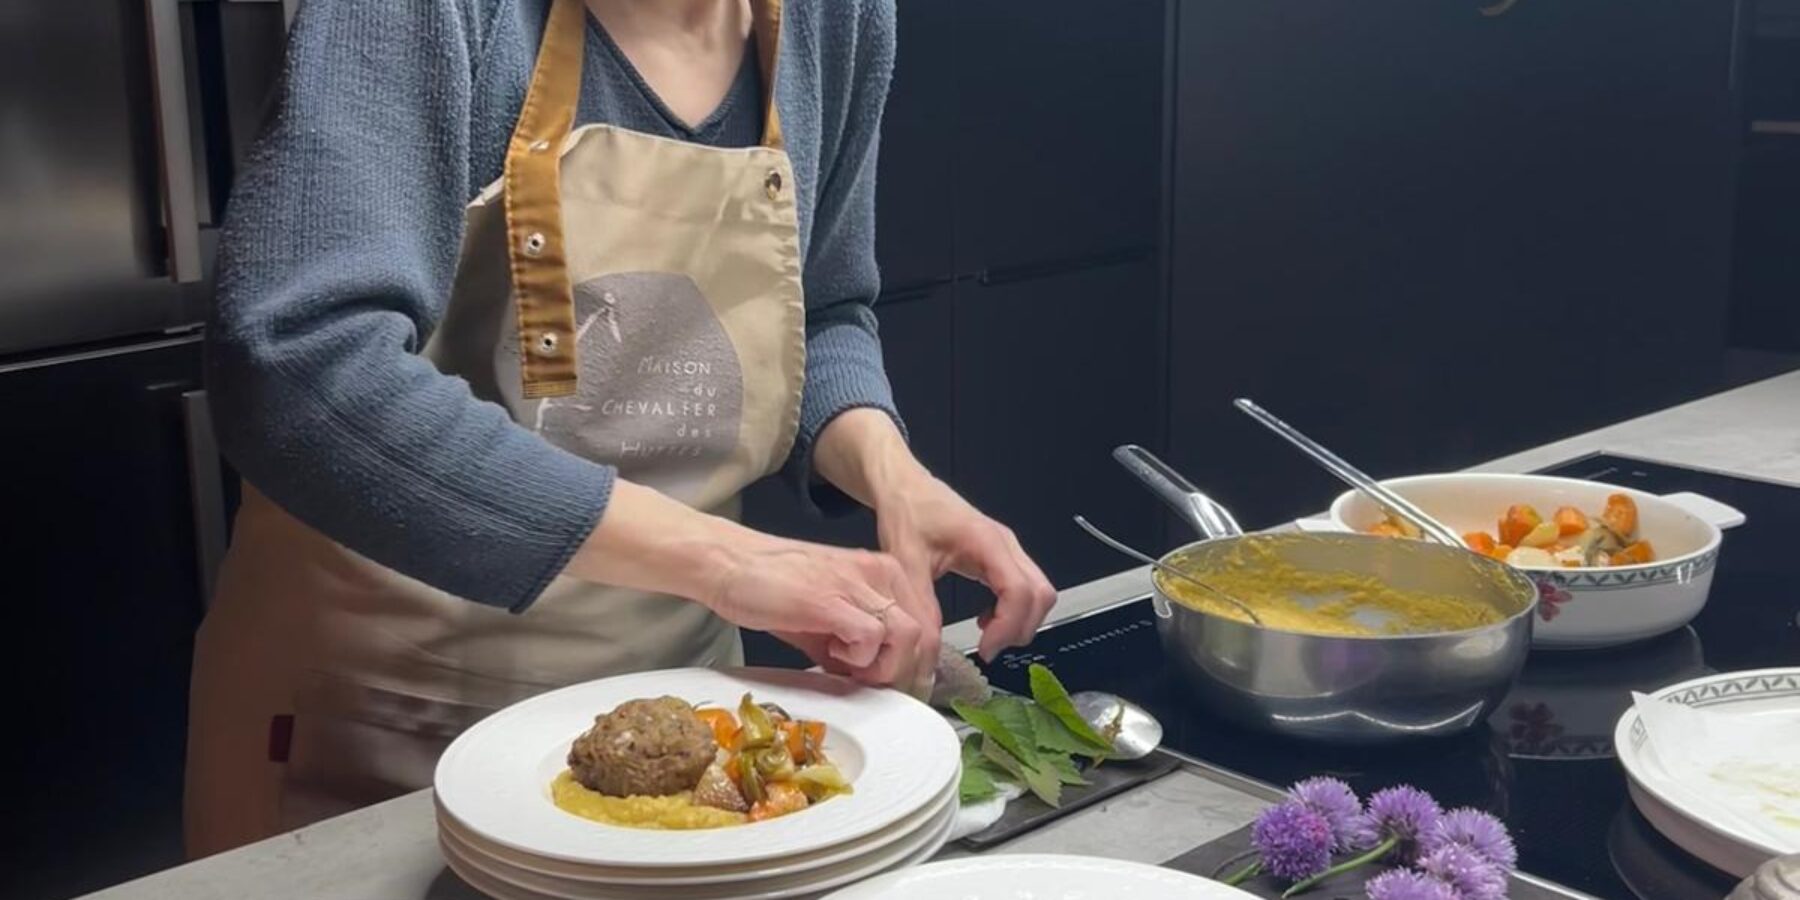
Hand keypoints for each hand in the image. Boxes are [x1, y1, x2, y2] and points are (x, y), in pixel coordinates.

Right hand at [704, 536, 935, 694]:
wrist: (729, 563)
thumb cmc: (770, 586)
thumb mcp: (826, 618)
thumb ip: (853, 645)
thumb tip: (870, 679)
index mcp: (882, 572)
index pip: (927, 623)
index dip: (918, 663)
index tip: (901, 686)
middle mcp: (878, 572)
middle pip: (925, 633)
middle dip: (905, 671)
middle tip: (872, 684)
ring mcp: (858, 582)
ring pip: (908, 635)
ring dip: (884, 666)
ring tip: (850, 667)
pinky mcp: (832, 598)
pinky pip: (872, 636)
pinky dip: (859, 657)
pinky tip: (832, 653)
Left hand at [811, 410, 1056, 662]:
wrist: (904, 485)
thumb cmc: (907, 511)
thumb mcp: (906, 561)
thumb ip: (921, 603)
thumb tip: (931, 645)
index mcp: (986, 542)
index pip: (1021, 592)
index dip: (1008, 627)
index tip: (984, 649)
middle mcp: (1005, 544)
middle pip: (1041, 595)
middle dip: (1019, 628)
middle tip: (987, 648)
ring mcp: (1007, 549)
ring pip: (1038, 593)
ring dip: (1019, 620)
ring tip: (986, 636)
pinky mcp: (1002, 555)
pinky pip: (1025, 588)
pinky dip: (1013, 611)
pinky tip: (985, 619)